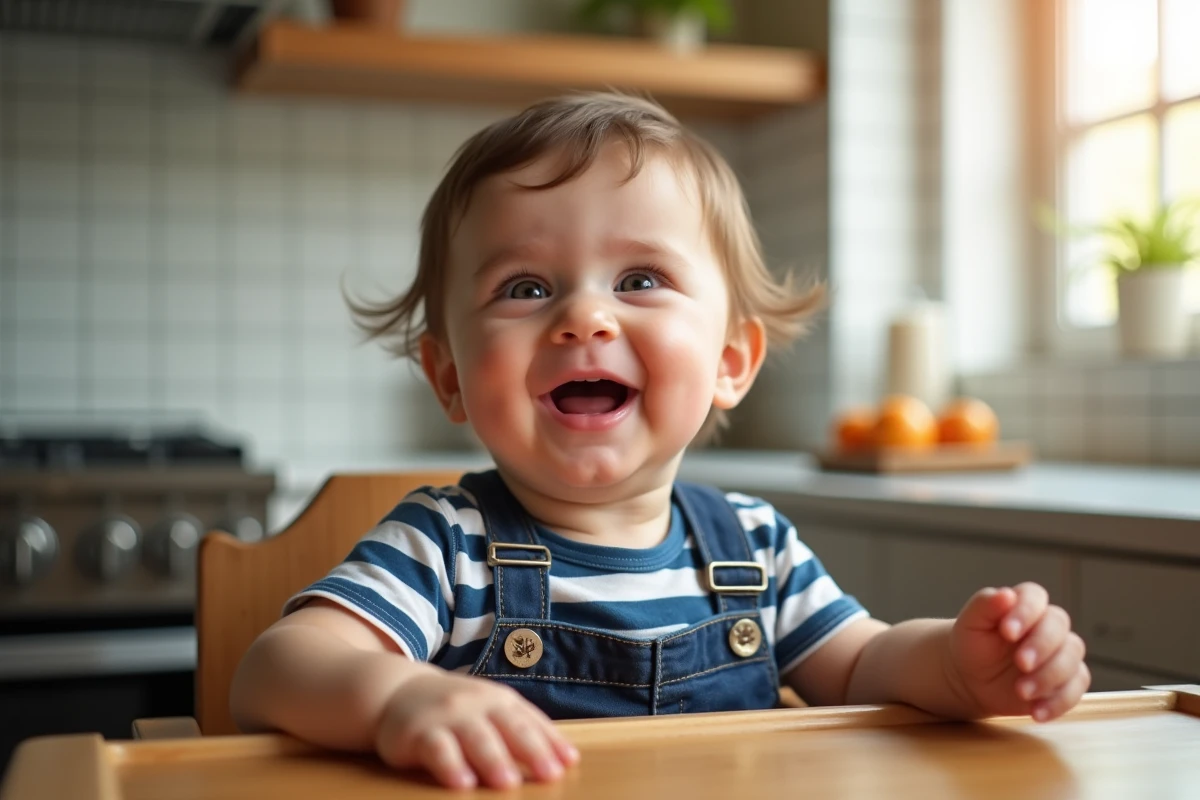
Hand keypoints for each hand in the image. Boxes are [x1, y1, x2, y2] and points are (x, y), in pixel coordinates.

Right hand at [375, 671, 579, 789]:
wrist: (397, 692)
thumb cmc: (456, 709)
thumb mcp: (490, 710)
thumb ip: (524, 730)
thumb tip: (568, 758)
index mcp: (500, 700)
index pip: (530, 722)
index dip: (550, 742)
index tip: (568, 764)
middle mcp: (477, 704)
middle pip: (509, 728)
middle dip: (531, 751)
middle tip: (548, 775)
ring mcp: (448, 716)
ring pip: (475, 738)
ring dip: (493, 759)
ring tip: (508, 783)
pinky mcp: (419, 732)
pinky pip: (437, 749)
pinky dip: (450, 766)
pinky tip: (462, 783)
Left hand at [948, 583, 1089, 721]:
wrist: (971, 677)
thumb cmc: (972, 643)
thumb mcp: (971, 623)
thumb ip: (985, 605)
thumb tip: (1005, 594)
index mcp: (1025, 603)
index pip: (1035, 597)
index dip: (1026, 612)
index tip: (1007, 632)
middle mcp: (1049, 625)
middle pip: (1059, 628)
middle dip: (1041, 646)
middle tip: (1020, 663)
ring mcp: (1062, 654)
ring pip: (1072, 660)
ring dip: (1049, 677)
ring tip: (1021, 691)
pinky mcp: (1067, 682)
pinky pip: (1075, 690)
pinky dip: (1058, 703)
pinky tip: (1036, 712)